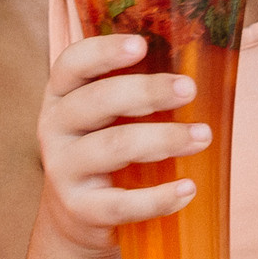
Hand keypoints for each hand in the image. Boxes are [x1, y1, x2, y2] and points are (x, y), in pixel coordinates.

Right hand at [37, 33, 210, 254]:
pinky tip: (188, 189)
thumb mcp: (106, 114)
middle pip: (98, 101)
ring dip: (164, 139)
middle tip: (189, 89)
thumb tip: (195, 64)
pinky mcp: (80, 209)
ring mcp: (64, 170)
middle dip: (147, 92)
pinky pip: (121, 204)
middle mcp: (54, 128)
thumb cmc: (104, 146)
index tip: (140, 44)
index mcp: (61, 95)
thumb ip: (135, 89)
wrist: (77, 214)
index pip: (72, 64)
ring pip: (114, 147)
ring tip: (203, 137)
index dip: (103, 52)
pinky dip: (158, 197)